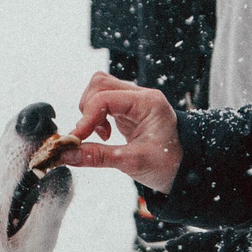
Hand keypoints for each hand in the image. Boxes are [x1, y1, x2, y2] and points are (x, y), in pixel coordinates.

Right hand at [66, 71, 180, 193]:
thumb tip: (66, 154)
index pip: (105, 98)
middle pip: (100, 83)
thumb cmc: (167, 164)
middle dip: (87, 109)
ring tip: (100, 135)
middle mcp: (141, 96)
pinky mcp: (127, 109)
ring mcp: (134, 100)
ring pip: (100, 89)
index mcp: (148, 103)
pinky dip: (96, 116)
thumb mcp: (132, 163)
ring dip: (90, 110)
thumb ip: (98, 156)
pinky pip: (104, 101)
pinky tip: (105, 134)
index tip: (75, 139)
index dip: (86, 118)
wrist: (184, 168)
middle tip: (87, 135)